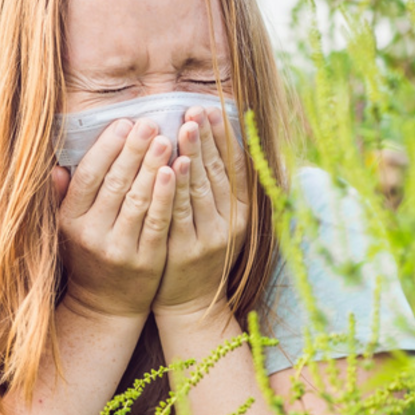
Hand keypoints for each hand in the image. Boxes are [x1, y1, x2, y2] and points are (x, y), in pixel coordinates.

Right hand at [54, 118, 175, 317]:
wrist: (106, 306)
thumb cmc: (89, 258)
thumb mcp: (66, 230)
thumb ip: (62, 198)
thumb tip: (55, 166)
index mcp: (70, 221)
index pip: (88, 176)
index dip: (106, 147)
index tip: (124, 122)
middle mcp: (92, 234)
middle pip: (115, 183)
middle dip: (133, 150)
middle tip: (150, 122)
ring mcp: (119, 248)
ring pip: (138, 199)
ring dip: (152, 166)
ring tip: (165, 139)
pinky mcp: (146, 260)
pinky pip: (157, 222)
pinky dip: (166, 195)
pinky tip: (176, 171)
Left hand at [151, 106, 248, 317]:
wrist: (191, 304)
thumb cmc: (203, 255)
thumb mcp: (223, 223)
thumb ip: (222, 189)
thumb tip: (217, 142)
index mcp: (243, 213)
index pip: (235, 167)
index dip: (224, 138)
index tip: (212, 110)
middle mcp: (231, 224)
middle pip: (218, 173)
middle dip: (207, 139)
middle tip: (195, 110)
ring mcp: (209, 238)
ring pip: (201, 189)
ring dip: (193, 155)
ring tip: (185, 126)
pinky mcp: (185, 251)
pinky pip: (180, 213)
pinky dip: (177, 188)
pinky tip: (171, 165)